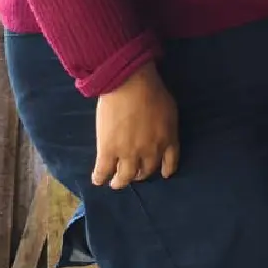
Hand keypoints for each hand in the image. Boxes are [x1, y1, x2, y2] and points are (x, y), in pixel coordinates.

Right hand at [92, 65, 179, 189]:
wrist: (131, 85)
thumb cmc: (152, 91)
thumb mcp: (170, 110)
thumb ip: (167, 126)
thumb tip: (161, 131)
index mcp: (168, 140)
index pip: (170, 163)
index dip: (165, 170)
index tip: (162, 174)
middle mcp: (150, 151)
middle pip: (146, 171)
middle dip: (140, 175)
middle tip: (133, 174)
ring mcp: (129, 153)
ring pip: (125, 177)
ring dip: (120, 182)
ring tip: (115, 183)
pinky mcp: (108, 151)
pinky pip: (103, 171)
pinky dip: (100, 178)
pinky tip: (98, 179)